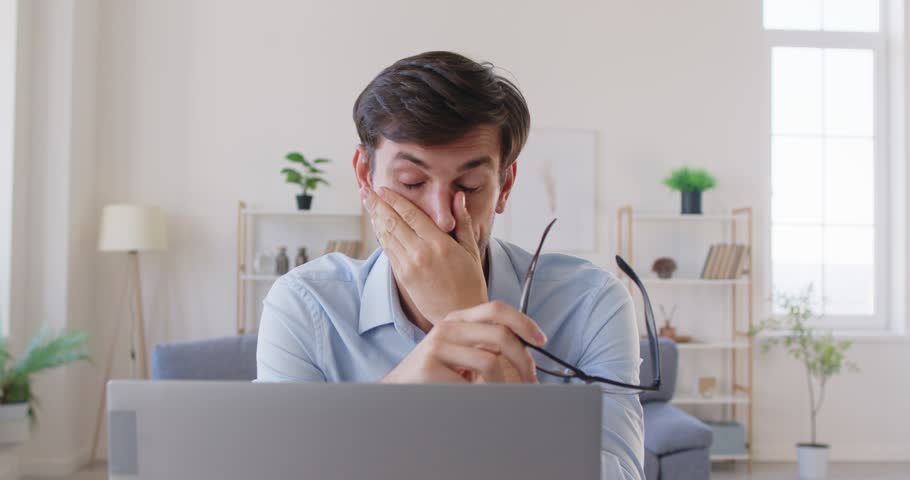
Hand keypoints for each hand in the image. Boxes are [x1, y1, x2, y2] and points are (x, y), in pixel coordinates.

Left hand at [361, 185, 487, 322]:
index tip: (383, 188)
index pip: (410, 214)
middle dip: (378, 205)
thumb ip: (462, 221)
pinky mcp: (403, 278)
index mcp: (439, 243)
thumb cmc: (470, 281)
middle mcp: (421, 253)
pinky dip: (381, 237)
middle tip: (366, 191)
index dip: (394, 200)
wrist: (460, 313)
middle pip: (393, 222)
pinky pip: (389, 252)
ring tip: (368, 205)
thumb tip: (457, 195)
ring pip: (387, 236)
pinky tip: (378, 227)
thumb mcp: (471, 249)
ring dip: (376, 219)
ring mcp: (409, 266)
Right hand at [380, 301, 546, 383]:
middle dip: (524, 361)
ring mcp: (437, 345)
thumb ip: (486, 345)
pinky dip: (481, 396)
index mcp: (458, 319)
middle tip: (531, 382)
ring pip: (490, 363)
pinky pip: (470, 384)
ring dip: (502, 385)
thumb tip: (525, 355)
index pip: (497, 309)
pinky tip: (474, 400)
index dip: (524, 322)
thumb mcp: (461, 352)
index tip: (542, 341)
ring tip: (498, 396)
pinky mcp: (429, 367)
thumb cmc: (434, 374)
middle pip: (501, 336)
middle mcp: (447, 327)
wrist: (396, 390)